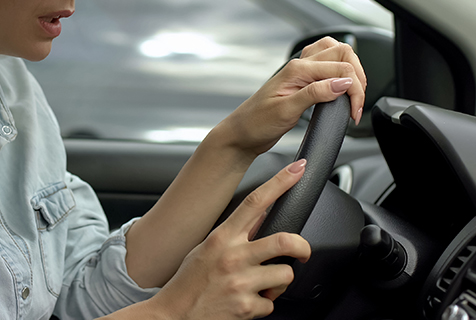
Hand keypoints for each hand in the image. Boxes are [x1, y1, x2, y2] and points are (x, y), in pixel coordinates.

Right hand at [149, 160, 310, 319]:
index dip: (280, 183)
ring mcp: (241, 282)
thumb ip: (233, 233)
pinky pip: (272, 303)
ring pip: (285, 275)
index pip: (255, 202)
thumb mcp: (206, 248)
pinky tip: (246, 303)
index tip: (298, 170)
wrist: (174, 315)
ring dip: (278, 283)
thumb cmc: (188, 282)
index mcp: (222, 238)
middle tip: (302, 252)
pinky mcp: (246, 307)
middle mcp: (233, 257)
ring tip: (260, 286)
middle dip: (301, 247)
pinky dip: (263, 305)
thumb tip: (259, 215)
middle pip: (284, 240)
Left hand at [214, 36, 366, 157]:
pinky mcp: (302, 80)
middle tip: (357, 104)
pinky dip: (341, 71)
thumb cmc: (257, 123)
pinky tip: (341, 88)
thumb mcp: (286, 111)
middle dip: (358, 77)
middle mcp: (299, 65)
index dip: (355, 90)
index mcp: (296, 69)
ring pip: (336, 53)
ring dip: (352, 69)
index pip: (341, 68)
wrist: (242, 133)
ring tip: (354, 94)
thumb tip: (343, 83)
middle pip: (343, 52)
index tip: (354, 112)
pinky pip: (326, 64)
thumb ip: (314, 94)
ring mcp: (301, 71)